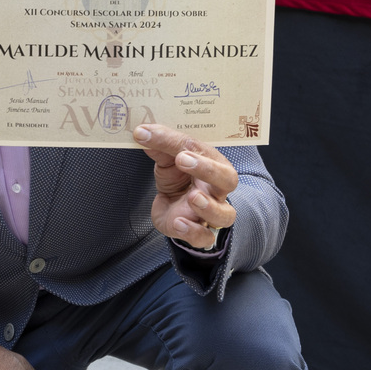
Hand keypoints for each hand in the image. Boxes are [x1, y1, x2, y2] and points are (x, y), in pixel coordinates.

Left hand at [133, 124, 236, 249]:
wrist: (173, 208)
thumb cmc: (178, 179)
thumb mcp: (167, 160)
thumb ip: (159, 147)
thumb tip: (143, 132)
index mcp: (212, 164)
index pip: (204, 151)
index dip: (186, 146)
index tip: (167, 142)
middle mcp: (217, 189)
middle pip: (227, 179)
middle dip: (207, 169)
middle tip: (183, 160)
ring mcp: (211, 213)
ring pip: (224, 214)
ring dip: (209, 206)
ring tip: (192, 197)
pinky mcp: (199, 233)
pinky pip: (205, 237)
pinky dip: (194, 232)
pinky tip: (179, 222)